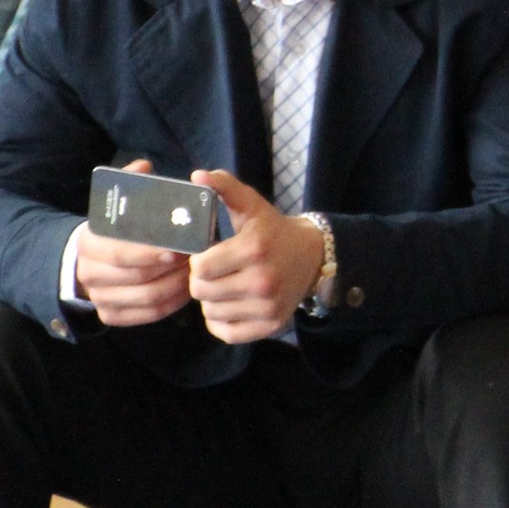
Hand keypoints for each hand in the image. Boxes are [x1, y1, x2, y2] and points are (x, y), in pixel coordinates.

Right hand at [68, 162, 191, 326]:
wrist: (92, 260)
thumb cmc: (116, 229)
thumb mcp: (117, 204)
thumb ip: (131, 184)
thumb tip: (144, 166)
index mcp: (89, 243)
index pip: (120, 252)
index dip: (150, 253)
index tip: (177, 249)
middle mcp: (89, 272)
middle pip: (137, 277)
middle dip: (170, 269)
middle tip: (195, 259)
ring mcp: (99, 297)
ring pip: (146, 298)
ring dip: (175, 286)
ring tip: (195, 273)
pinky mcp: (111, 315)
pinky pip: (147, 314)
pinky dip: (171, 304)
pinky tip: (186, 290)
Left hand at [183, 169, 326, 344]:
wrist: (312, 256)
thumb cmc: (272, 230)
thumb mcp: (251, 204)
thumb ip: (223, 186)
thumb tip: (197, 175)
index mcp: (254, 248)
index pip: (200, 267)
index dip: (197, 261)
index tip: (206, 255)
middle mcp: (263, 280)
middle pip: (202, 292)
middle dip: (201, 281)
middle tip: (214, 272)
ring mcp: (269, 306)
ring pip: (211, 313)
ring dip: (212, 301)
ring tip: (224, 286)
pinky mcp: (271, 325)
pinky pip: (226, 332)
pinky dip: (221, 321)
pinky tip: (230, 304)